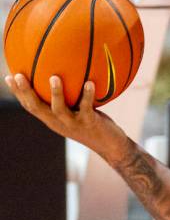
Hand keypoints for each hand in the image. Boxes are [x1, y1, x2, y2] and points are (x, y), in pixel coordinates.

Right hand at [4, 74, 127, 159]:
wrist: (110, 145)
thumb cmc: (93, 124)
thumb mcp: (76, 112)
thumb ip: (70, 98)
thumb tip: (66, 73)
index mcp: (52, 119)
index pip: (30, 106)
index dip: (18, 93)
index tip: (9, 77)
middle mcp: (59, 123)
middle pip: (37, 108)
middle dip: (25, 92)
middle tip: (18, 76)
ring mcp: (74, 124)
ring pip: (59, 109)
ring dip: (56, 93)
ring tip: (54, 77)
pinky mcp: (90, 123)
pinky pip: (86, 108)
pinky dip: (88, 95)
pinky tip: (90, 82)